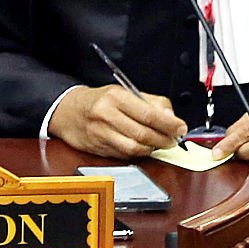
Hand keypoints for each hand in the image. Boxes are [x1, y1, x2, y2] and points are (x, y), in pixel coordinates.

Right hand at [48, 85, 186, 158]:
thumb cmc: (99, 101)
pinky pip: (125, 155)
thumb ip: (150, 102)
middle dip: (164, 139)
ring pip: (135, 148)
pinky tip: (144, 147)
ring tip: (160, 143)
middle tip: (174, 139)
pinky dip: (139, 153)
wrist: (67, 112)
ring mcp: (102, 134)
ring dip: (152, 148)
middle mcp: (107, 115)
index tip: (181, 128)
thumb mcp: (124, 92)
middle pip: (143, 134)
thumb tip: (171, 117)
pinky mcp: (99, 149)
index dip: (169, 124)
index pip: (149, 114)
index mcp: (116, 97)